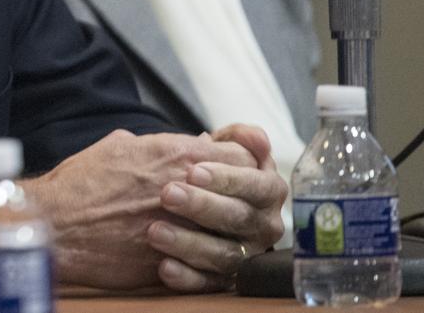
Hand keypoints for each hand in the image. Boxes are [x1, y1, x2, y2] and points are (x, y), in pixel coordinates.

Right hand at [24, 128, 263, 291]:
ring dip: (241, 232)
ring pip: (245, 233)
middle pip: (256, 191)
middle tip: (244, 201)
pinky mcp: (177, 263)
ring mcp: (186, 229)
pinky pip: (220, 270)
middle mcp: (189, 188)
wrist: (56, 224)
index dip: (247, 161)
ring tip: (230, 231)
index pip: (243, 155)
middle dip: (254, 195)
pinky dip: (221, 265)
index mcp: (176, 153)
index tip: (241, 168)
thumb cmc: (83, 182)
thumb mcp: (124, 144)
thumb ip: (166, 144)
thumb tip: (193, 144)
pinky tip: (212, 259)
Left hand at [145, 124, 285, 291]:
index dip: (227, 178)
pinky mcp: (226, 280)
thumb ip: (237, 139)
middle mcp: (265, 225)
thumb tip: (257, 139)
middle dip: (202, 205)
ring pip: (224, 254)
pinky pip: (210, 284)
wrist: (190, 197)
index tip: (192, 171)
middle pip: (238, 218)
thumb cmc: (209, 168)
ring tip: (154, 230)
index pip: (257, 184)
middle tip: (167, 194)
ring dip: (188, 243)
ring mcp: (248, 255)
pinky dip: (187, 277)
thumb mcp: (221, 148)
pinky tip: (164, 267)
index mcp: (268, 190)